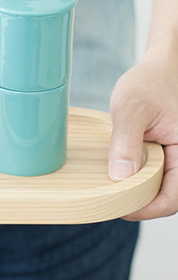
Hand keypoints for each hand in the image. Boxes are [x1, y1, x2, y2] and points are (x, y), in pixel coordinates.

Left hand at [108, 54, 177, 220]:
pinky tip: (114, 176)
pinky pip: (150, 175)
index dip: (148, 209)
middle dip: (139, 204)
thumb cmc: (148, 84)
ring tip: (109, 191)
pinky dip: (133, 179)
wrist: (155, 70)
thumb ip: (126, 142)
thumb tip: (121, 178)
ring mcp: (172, 157)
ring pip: (157, 188)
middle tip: (108, 203)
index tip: (120, 208)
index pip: (174, 197)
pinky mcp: (161, 154)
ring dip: (135, 193)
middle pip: (166, 196)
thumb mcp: (132, 109)